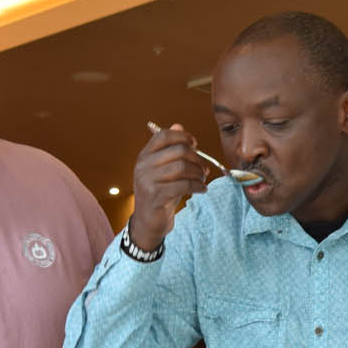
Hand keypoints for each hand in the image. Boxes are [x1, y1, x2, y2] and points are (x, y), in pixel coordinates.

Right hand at [129, 123, 208, 249]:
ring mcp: (148, 181)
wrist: (148, 222)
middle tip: (204, 169)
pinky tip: (202, 190)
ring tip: (202, 180)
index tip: (194, 144)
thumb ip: (171, 149)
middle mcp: (143, 166)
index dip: (182, 136)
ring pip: (182, 167)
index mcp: (144, 156)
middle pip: (177, 151)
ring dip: (198, 173)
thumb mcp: (164, 170)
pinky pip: (183, 185)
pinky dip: (197, 187)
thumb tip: (179, 125)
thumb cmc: (160, 194)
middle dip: (196, 159)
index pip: (163, 136)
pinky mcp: (156, 196)